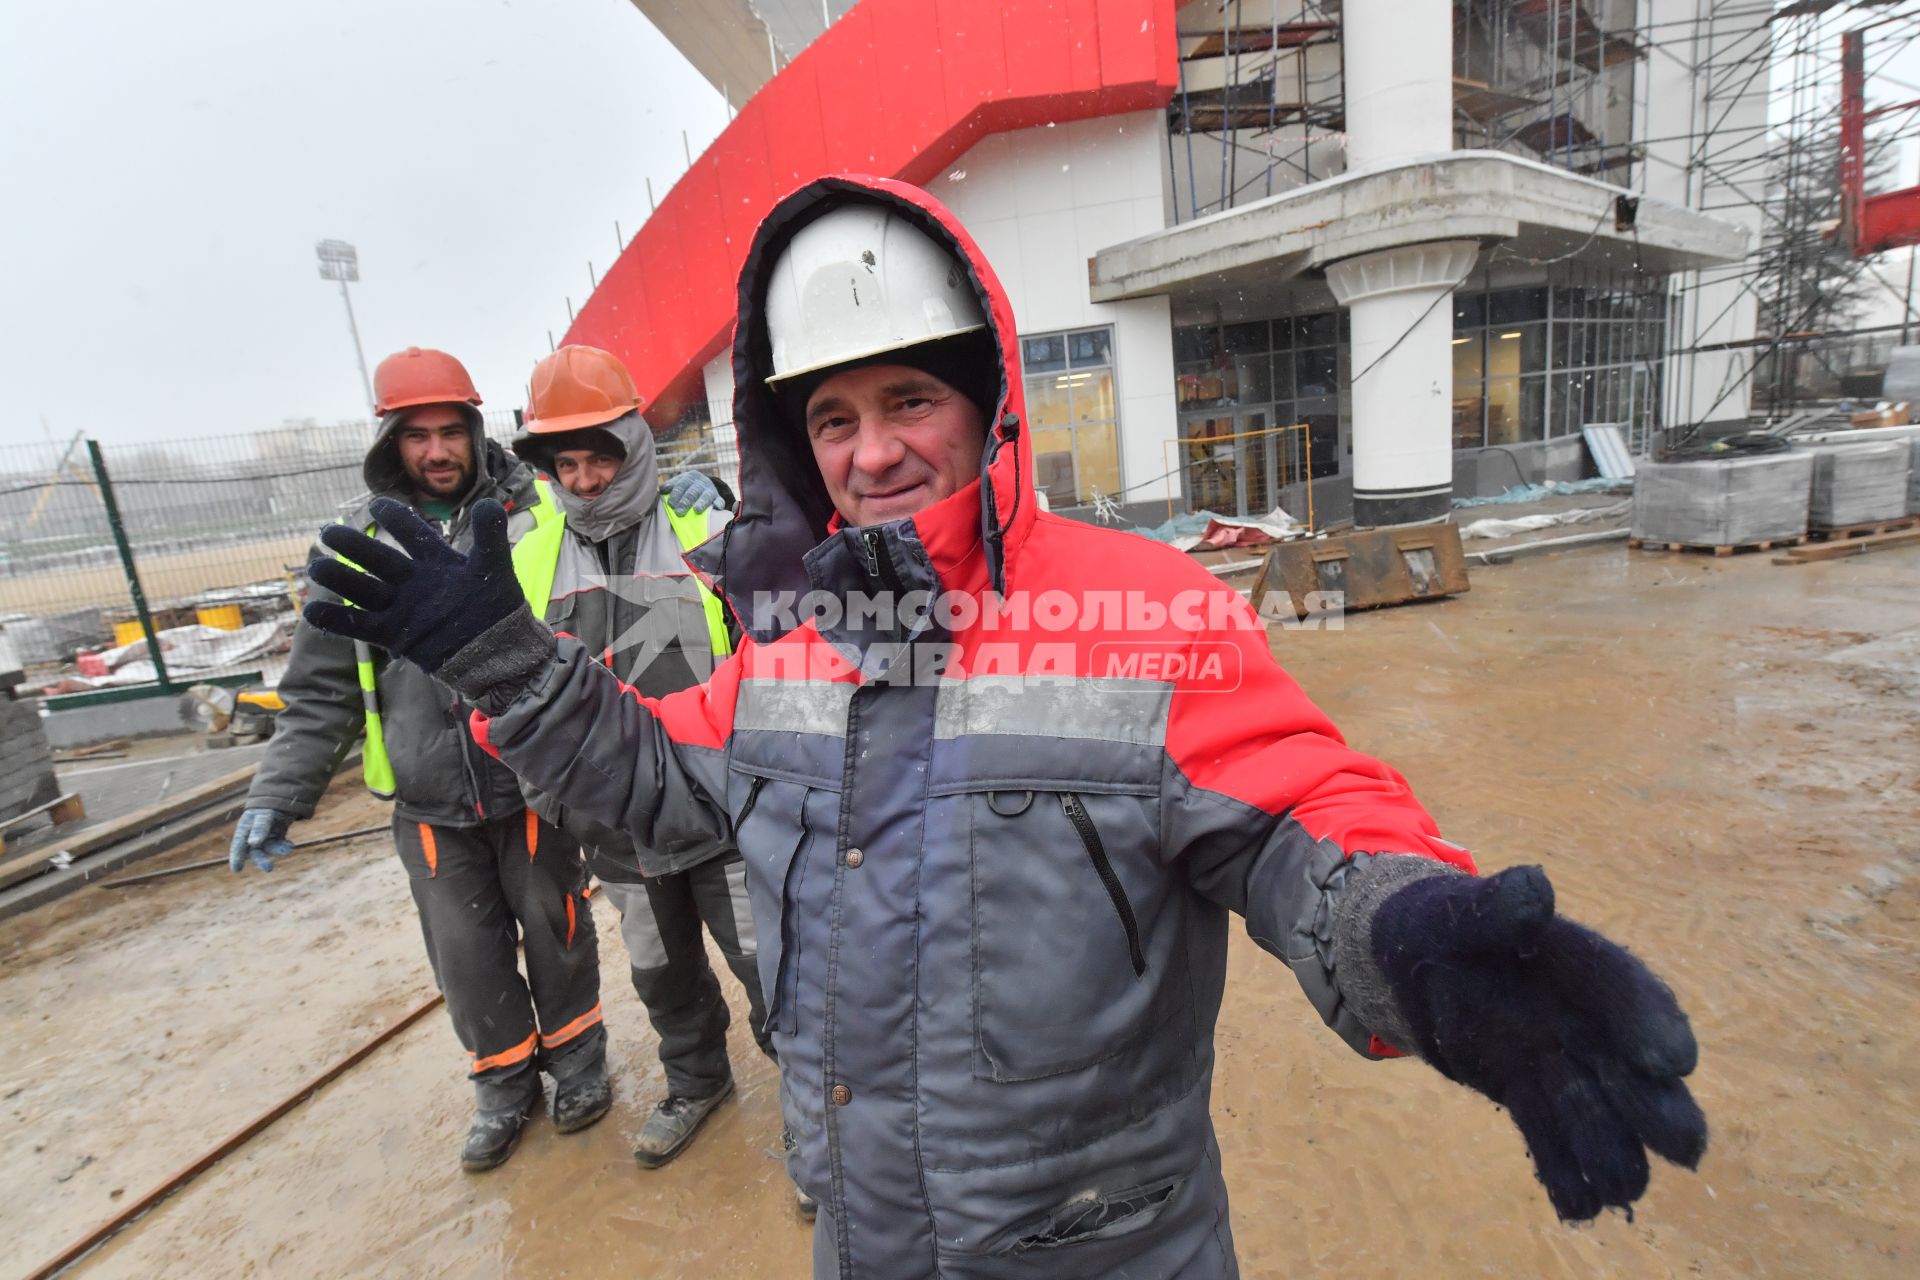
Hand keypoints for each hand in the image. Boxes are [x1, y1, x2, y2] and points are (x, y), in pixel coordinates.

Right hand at [229, 807, 293, 872]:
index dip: (236, 857)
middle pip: (255, 852)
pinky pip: (280, 845)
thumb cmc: (267, 807)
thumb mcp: (263, 815)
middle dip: (261, 860)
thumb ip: (259, 827)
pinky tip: (290, 845)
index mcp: (244, 829)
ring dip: (278, 850)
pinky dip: (284, 846)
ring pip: (269, 849)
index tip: (236, 870)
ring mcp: (265, 839)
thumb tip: (253, 844)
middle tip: (268, 868)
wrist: (279, 800)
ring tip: (288, 848)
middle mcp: (252, 837)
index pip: (238, 845)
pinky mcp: (277, 839)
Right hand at [304, 498, 527, 675]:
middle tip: (328, 531)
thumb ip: (490, 536)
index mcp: (436, 562)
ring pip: (363, 589)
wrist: (498, 652)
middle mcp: (413, 582)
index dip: (395, 517)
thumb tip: (489, 503)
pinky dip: (337, 621)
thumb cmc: (497, 610)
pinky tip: (312, 612)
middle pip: (377, 559)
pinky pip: (360, 625)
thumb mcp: (495, 568)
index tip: (377, 504)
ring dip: (340, 579)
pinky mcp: (395, 634)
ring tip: (317, 568)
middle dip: (353, 545)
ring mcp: (402, 608)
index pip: (411, 533)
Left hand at [663, 471, 718, 514]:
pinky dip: (719, 503)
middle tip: (679, 512)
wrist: (704, 484)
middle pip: (692, 492)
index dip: (676, 494)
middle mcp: (700, 481)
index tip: (671, 504)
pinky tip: (718, 507)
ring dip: (701, 503)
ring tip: (696, 510)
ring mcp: (710, 489)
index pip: (682, 485)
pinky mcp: (717, 497)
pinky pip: (719, 500)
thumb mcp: (678, 483)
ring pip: (706, 495)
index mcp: (689, 476)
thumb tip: (662, 490)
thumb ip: (669, 486)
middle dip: (685, 502)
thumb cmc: (686, 487)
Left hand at [1371, 866, 1706, 1221]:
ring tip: (1623, 1187)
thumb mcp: (1457, 912)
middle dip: (1657, 1106)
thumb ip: (1497, 906)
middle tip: (1684, 1147)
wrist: (1416, 960)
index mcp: (1571, 961)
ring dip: (1614, 1151)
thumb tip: (1535, 888)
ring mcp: (1556, 1060)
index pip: (1619, 987)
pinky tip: (1578, 1208)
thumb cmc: (1441, 924)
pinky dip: (1563, 1172)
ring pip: (1596, 1113)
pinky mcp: (1527, 1093)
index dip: (1648, 1020)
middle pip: (1629, 1065)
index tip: (1673, 1059)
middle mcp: (1578, 1016)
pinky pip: (1549, 1136)